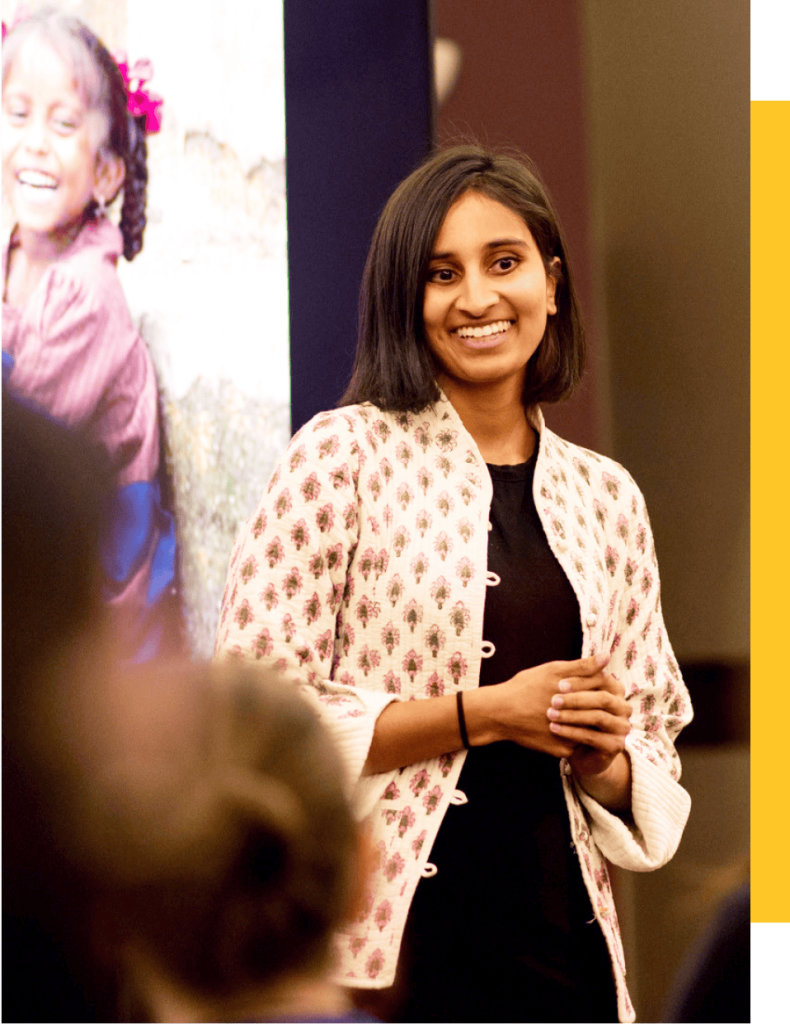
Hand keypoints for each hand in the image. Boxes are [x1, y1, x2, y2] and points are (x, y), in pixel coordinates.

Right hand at [483, 653, 612, 758]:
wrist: (500, 713)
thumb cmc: (525, 687)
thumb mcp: (552, 670)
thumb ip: (582, 666)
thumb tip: (607, 656)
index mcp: (574, 693)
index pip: (601, 686)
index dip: (598, 683)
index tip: (591, 684)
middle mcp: (574, 716)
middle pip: (597, 708)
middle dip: (595, 704)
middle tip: (585, 702)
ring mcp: (570, 735)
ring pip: (590, 729)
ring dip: (589, 721)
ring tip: (580, 715)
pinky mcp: (562, 750)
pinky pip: (577, 743)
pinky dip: (576, 736)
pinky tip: (569, 729)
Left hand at [544, 660, 631, 784]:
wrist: (571, 745)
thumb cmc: (569, 710)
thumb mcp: (572, 689)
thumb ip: (585, 671)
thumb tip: (606, 654)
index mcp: (615, 689)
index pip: (602, 680)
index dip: (580, 682)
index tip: (558, 684)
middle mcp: (622, 707)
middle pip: (602, 699)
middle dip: (576, 699)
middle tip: (553, 700)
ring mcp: (621, 727)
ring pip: (598, 718)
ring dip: (573, 716)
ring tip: (550, 714)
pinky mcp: (615, 745)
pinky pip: (593, 737)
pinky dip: (572, 732)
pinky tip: (554, 729)